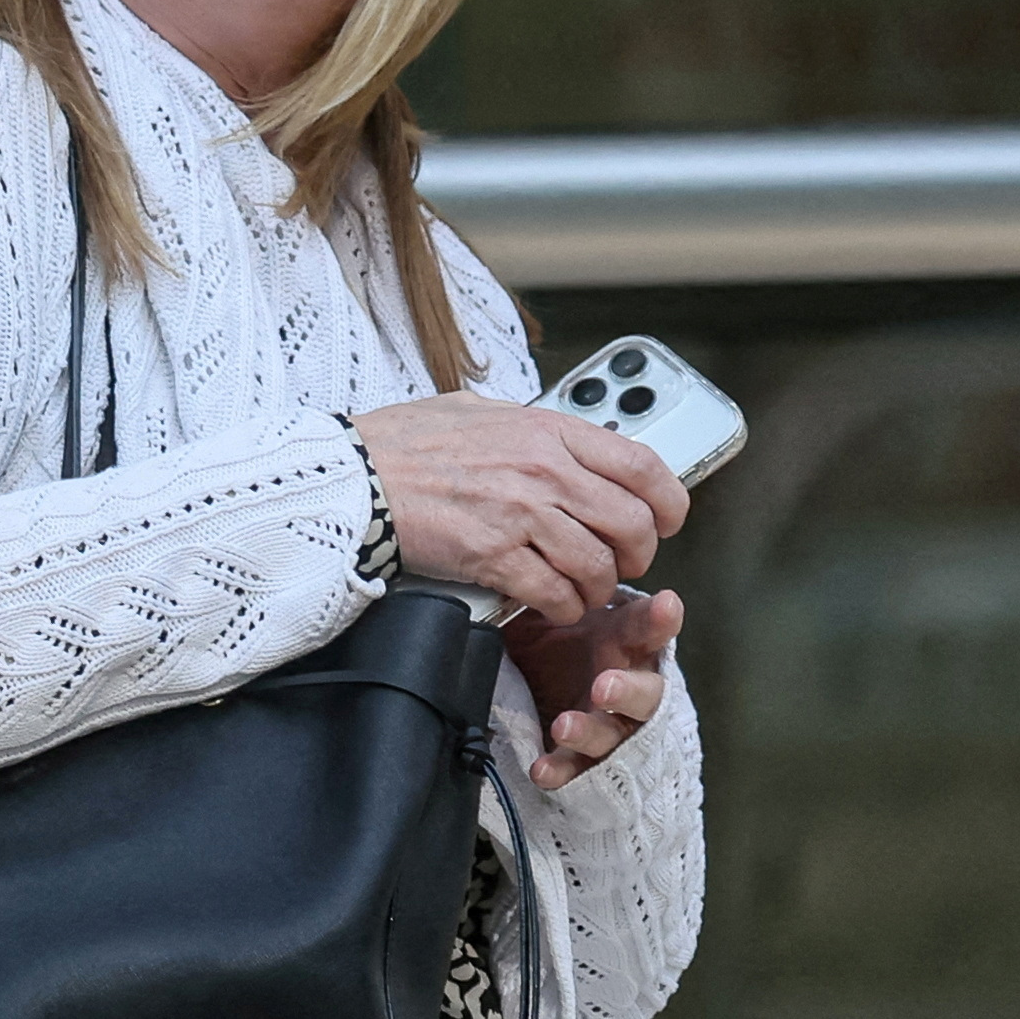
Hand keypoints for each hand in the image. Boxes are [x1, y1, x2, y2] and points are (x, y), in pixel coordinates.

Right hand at [351, 394, 688, 626]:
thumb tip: (563, 440)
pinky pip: (554, 593)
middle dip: (637, 552)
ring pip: (598, 564)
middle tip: (624, 562)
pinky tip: (554, 605)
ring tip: (584, 589)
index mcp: (546, 430)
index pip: (641, 465)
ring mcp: (521, 515)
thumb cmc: (401, 444)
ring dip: (598, 587)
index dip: (668, 500)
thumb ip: (528, 426)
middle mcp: (543, 470)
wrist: (351, 479)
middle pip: (631, 522)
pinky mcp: (493, 557)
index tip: (667, 518)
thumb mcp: (476, 411)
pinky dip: (563, 607)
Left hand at [505, 587, 682, 793]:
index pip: (650, 629)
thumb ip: (553, 596)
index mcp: (625, 644)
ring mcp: (610, 724)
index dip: (660, 619)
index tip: (665, 604)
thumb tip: (530, 569)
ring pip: (614, 734)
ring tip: (565, 726)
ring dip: (591, 731)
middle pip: (646, 693)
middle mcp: (627, 685)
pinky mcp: (585, 757)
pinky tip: (542, 769)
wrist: (545, 689)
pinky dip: (561, 770)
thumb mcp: (554, 614)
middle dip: (629, 691)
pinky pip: (577, 768)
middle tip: (606, 685)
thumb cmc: (561, 645)